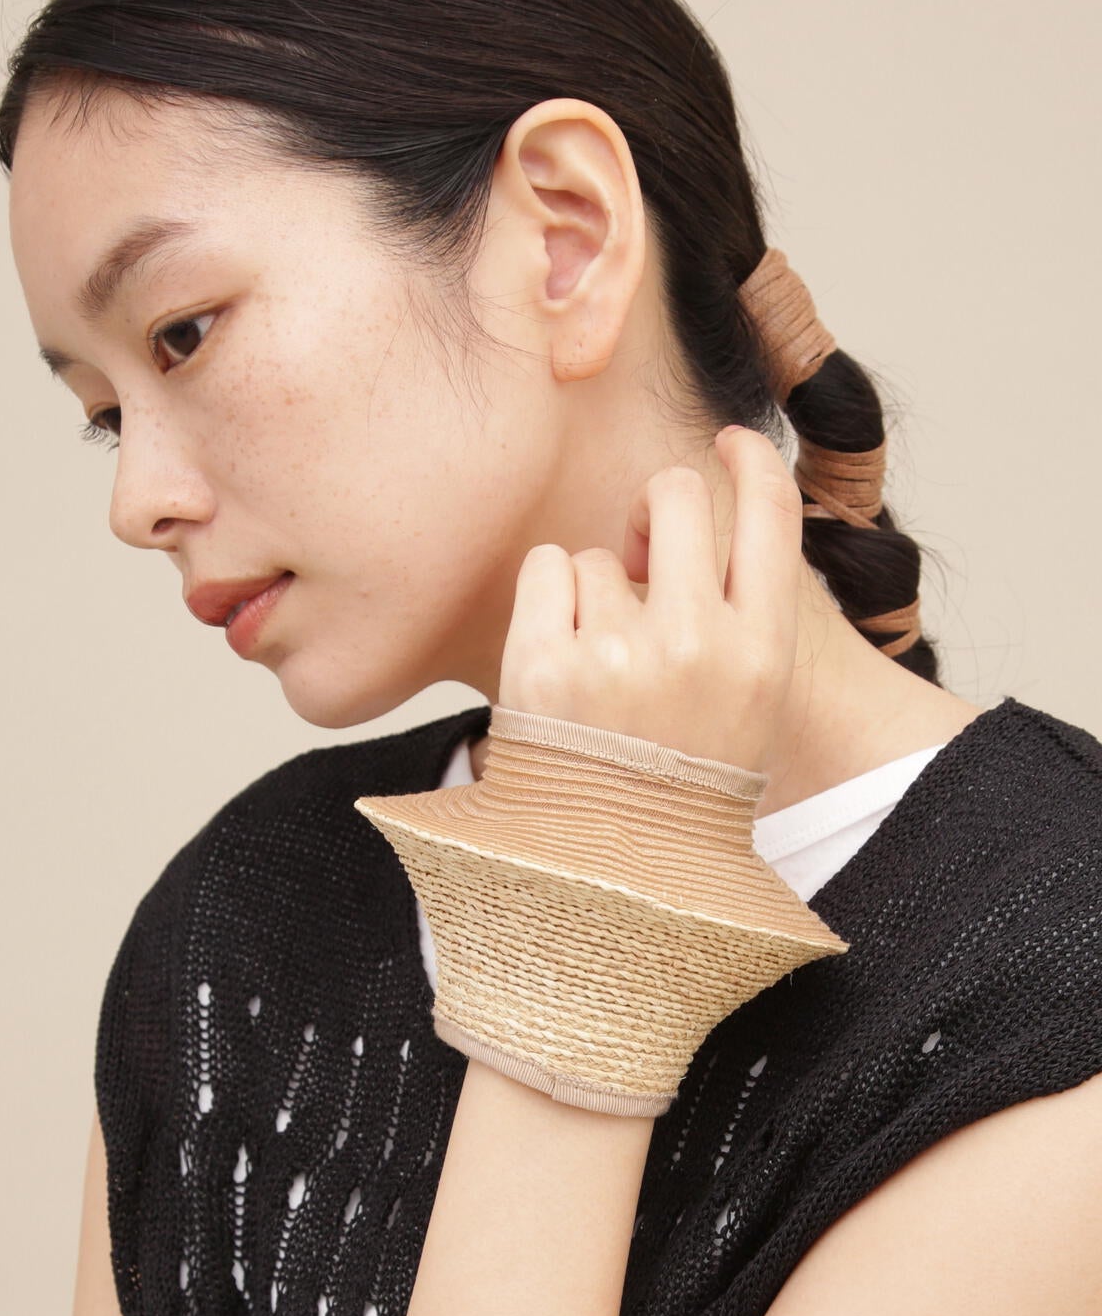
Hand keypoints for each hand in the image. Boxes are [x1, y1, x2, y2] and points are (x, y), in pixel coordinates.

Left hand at [497, 427, 799, 771]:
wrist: (614, 874)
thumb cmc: (680, 783)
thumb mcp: (747, 703)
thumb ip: (736, 614)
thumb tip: (686, 516)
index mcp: (762, 653)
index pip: (771, 513)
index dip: (751, 457)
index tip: (727, 441)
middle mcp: (697, 646)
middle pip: (676, 495)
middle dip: (654, 510)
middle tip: (641, 556)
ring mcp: (618, 656)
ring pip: (600, 553)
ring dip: (594, 592)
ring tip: (599, 667)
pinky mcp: (545, 668)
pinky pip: (547, 570)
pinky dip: (548, 601)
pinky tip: (559, 658)